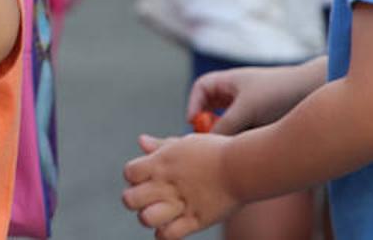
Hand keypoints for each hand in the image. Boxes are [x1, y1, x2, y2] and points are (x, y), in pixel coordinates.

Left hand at [123, 133, 237, 237]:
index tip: (143, 179)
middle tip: (146, 199)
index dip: (133, 177)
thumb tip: (141, 141)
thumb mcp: (184, 143)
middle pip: (130, 199)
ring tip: (157, 213)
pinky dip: (164, 233)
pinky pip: (168, 234)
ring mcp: (181, 203)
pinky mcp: (196, 220)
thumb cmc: (214, 152)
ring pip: (146, 218)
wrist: (243, 166)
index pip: (129, 173)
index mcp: (162, 162)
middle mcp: (167, 183)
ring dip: (148, 218)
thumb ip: (161, 146)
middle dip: (133, 200)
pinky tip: (170, 226)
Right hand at [189, 62, 322, 135]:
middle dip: (208, 124)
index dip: (194, 105)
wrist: (313, 92)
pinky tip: (251, 145)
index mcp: (229, 81)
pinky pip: (243, 131)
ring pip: (227, 123)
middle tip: (211, 139)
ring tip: (235, 142)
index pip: (201, 89)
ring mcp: (249, 107)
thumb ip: (224, 126)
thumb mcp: (246, 110)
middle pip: (210, 108)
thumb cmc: (278, 92)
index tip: (194, 123)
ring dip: (227, 134)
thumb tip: (207, 144)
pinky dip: (242, 139)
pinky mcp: (262, 121)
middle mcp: (236, 92)